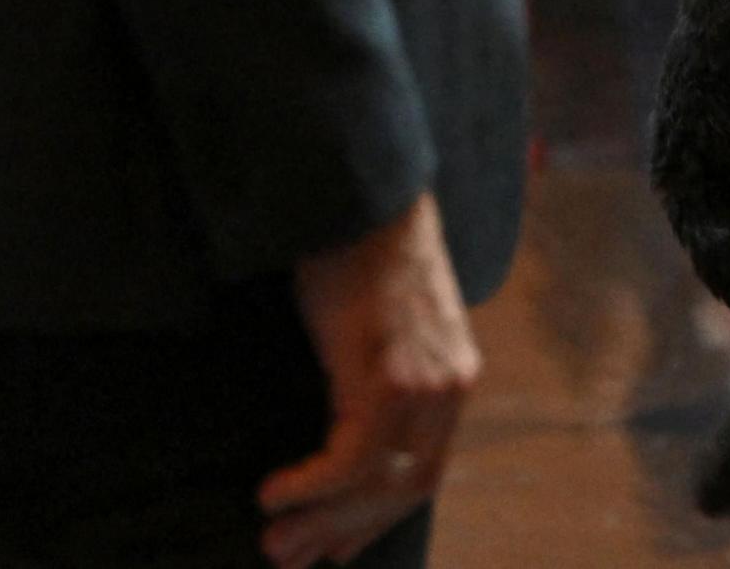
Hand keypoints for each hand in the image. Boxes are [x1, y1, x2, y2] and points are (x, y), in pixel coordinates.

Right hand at [261, 193, 478, 568]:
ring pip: (377, 482)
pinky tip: (274, 492)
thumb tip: (342, 426)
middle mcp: (450, 388)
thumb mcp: (382, 327)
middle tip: (292, 557)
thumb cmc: (359, 252)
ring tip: (276, 541)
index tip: (334, 545)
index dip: (376, 517)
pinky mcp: (389, 377)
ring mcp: (425, 385)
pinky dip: (311, 484)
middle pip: (405, 488)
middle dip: (346, 530)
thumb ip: (379, 377)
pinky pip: (351, 457)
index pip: (424, 473)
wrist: (362, 196)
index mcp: (455, 378)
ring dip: (322, 519)